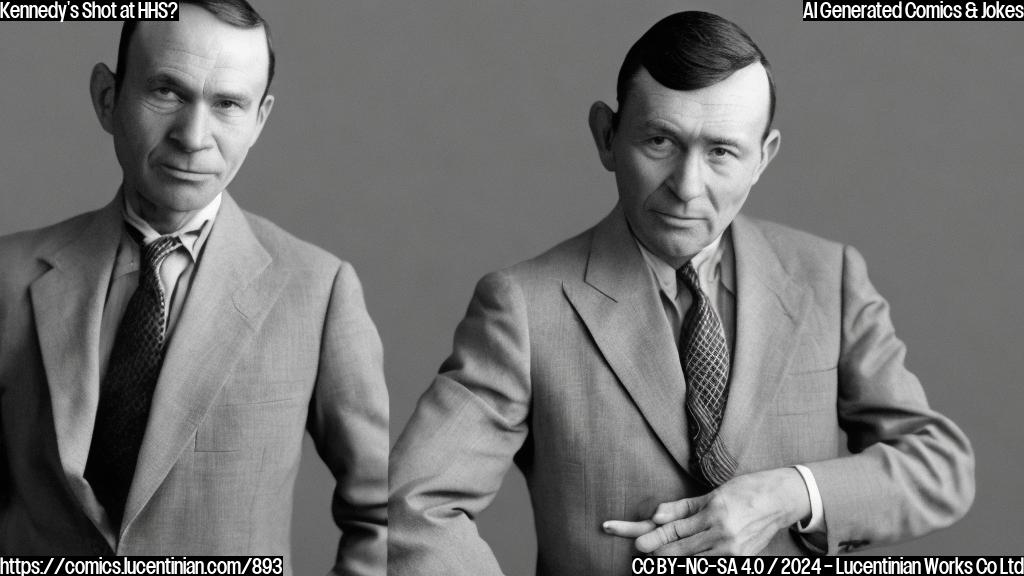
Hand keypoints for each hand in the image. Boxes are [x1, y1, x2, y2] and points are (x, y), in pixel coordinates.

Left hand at [602, 467, 809, 555]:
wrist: (780, 500)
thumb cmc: (744, 492)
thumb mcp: (711, 494)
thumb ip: (682, 507)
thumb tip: (656, 515)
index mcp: (714, 514)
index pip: (678, 530)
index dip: (656, 538)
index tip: (638, 545)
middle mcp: (724, 535)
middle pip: (683, 551)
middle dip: (660, 554)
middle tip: (641, 557)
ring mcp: (734, 551)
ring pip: (696, 563)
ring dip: (676, 562)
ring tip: (658, 561)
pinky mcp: (742, 561)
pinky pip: (712, 567)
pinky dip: (697, 565)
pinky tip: (686, 562)